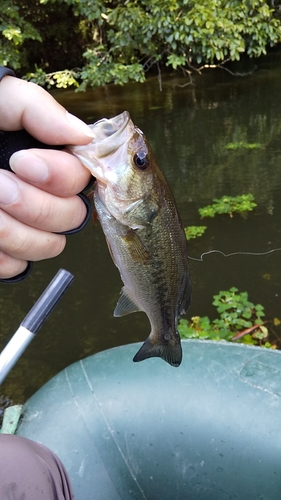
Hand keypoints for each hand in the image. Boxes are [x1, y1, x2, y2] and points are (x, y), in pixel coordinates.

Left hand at [0, 76, 93, 279]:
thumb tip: (84, 137)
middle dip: (35, 205)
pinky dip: (1, 255)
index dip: (59, 176)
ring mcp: (24, 226)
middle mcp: (43, 196)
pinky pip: (17, 267)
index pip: (80, 179)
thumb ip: (38, 110)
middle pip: (71, 218)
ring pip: (48, 246)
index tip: (20, 161)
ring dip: (15, 231)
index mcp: (47, 161)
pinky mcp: (3, 252)